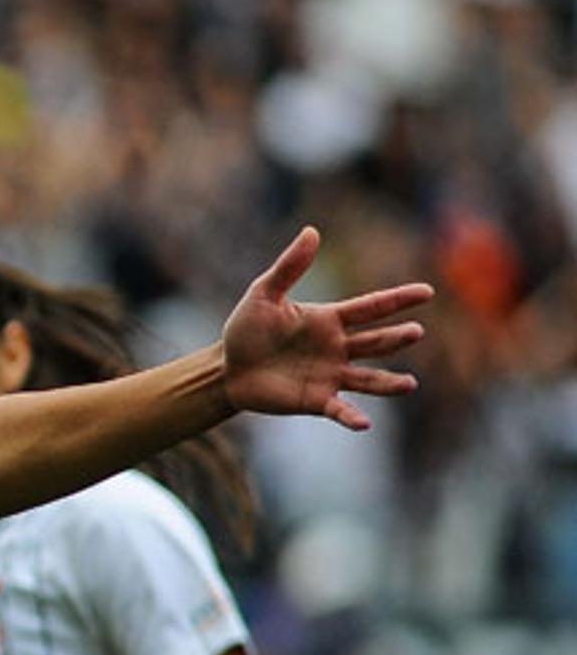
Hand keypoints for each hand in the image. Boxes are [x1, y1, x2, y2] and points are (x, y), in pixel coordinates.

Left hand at [221, 225, 432, 429]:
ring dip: (388, 382)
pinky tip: (363, 423)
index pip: (371, 307)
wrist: (227, 369)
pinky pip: (338, 409)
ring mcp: (329, 375)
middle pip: (375, 342)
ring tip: (410, 384)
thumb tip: (312, 231)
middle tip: (416, 332)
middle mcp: (336, 347)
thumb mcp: (263, 294)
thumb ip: (289, 267)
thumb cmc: (246, 330)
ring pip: (367, 378)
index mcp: (329, 319)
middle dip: (396, 338)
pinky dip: (351, 416)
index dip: (398, 299)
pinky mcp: (315, 400)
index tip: (427, 292)